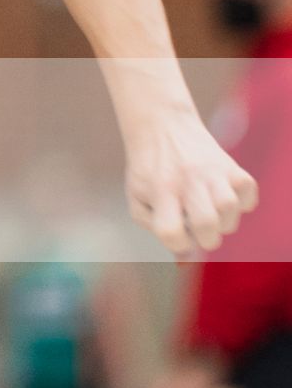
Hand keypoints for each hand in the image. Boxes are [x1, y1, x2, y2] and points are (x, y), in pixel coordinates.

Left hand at [123, 107, 257, 256]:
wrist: (161, 125)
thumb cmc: (149, 170)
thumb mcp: (139, 198)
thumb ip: (156, 229)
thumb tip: (185, 262)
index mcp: (160, 190)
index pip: (171, 233)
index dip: (177, 243)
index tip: (175, 232)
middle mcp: (187, 180)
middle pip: (208, 224)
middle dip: (206, 238)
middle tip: (198, 226)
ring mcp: (212, 171)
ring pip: (230, 209)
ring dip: (224, 222)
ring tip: (211, 210)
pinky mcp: (231, 166)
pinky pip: (248, 194)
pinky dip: (242, 203)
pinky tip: (224, 196)